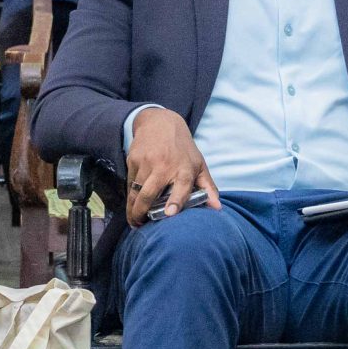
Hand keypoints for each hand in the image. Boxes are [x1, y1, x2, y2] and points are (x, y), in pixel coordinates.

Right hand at [125, 107, 217, 225]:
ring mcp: (146, 162)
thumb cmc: (183, 149)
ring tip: (134, 219)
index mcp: (184, 169)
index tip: (169, 214)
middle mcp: (164, 166)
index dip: (176, 201)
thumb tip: (217, 209)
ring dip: (132, 207)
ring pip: (136, 191)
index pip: (181, 186)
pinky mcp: (133, 159)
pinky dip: (131, 194)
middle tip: (140, 225)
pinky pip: (130, 182)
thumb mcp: (199, 165)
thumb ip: (208, 187)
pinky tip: (133, 202)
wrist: (160, 123)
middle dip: (141, 212)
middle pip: (149, 193)